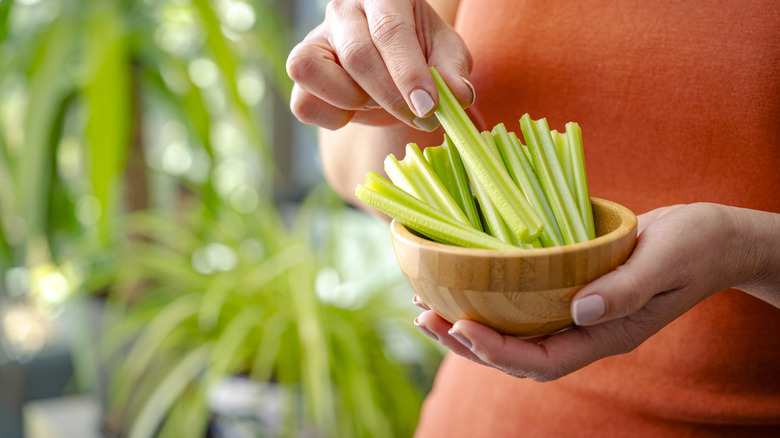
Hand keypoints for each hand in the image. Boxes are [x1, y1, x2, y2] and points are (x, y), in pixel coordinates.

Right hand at [286, 0, 473, 130]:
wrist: (390, 64)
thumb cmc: (419, 53)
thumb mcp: (445, 55)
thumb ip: (453, 72)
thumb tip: (457, 95)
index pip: (390, 30)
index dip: (409, 73)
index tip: (428, 107)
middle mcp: (343, 9)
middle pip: (357, 56)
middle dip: (391, 97)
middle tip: (421, 117)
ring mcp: (315, 38)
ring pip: (314, 73)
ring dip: (354, 102)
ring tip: (380, 102)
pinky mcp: (301, 71)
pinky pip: (303, 103)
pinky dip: (332, 118)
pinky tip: (356, 110)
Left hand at [414, 203, 779, 380]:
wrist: (712, 237)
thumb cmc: (695, 245)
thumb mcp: (666, 259)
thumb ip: (626, 287)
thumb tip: (579, 311)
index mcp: (609, 334)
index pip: (544, 361)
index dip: (499, 351)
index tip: (462, 327)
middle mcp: (587, 332)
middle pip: (518, 356)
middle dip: (468, 343)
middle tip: (426, 320)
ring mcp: (579, 316)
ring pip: (515, 336)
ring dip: (470, 326)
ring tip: (428, 308)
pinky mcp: (572, 294)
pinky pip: (524, 310)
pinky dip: (490, 302)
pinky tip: (464, 286)